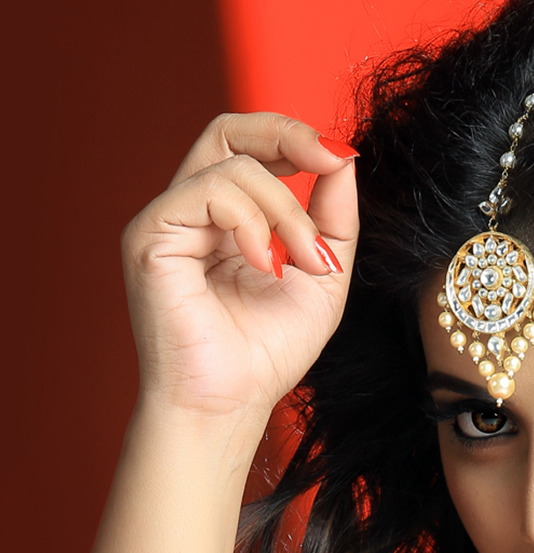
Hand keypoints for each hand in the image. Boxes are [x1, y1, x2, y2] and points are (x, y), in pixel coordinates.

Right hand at [120, 112, 358, 423]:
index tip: (338, 159)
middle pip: (226, 129)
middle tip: (326, 158)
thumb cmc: (269, 349)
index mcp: (229, 218)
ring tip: (303, 262)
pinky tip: (266, 265)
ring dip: (286, 210)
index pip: (252, 148)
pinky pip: (207, 192)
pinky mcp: (150, 236)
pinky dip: (252, 222)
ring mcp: (168, 221)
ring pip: (231, 164)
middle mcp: (193, 212)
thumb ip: (334, 215)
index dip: (296, 138)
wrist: (233, 401)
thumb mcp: (323, 271)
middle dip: (285, 132)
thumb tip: (343, 157)